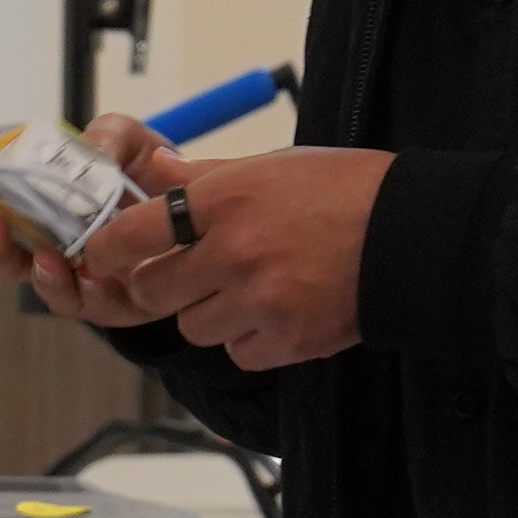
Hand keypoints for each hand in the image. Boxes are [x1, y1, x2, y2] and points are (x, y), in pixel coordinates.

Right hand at [0, 117, 194, 332]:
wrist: (209, 216)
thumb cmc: (155, 177)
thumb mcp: (130, 141)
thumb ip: (107, 137)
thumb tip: (91, 153)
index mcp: (41, 203)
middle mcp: (50, 244)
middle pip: (1, 251)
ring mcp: (80, 277)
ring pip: (42, 285)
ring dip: (36, 273)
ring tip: (42, 259)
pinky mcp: (117, 303)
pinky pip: (93, 304)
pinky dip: (87, 291)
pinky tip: (89, 275)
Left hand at [90, 148, 391, 371]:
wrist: (415, 236)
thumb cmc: (349, 190)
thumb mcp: (273, 165)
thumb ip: (206, 175)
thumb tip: (154, 168)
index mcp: (226, 199)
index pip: (134, 231)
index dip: (109, 248)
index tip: (103, 254)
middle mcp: (234, 251)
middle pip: (153, 292)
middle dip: (160, 286)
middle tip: (184, 275)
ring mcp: (259, 301)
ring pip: (193, 327)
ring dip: (208, 313)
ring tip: (248, 289)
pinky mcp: (286, 340)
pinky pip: (236, 353)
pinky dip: (247, 340)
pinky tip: (276, 313)